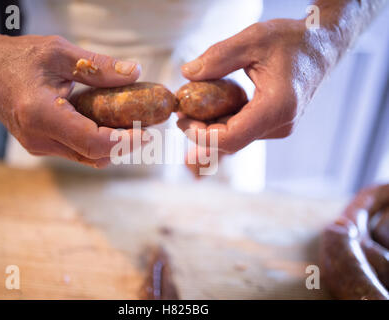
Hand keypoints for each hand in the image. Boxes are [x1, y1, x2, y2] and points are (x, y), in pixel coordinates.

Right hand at [0, 34, 141, 167]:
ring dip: (112, 145)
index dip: (125, 142)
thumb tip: (134, 73)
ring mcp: (38, 145)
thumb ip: (98, 67)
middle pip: (93, 155)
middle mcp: (38, 138)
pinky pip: (76, 151)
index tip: (147, 133)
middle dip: (124, 145)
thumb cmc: (17, 57)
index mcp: (40, 115)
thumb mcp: (60, 53)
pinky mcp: (40, 145)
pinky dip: (97, 142)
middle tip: (147, 125)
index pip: (92, 142)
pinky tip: (109, 123)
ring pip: (86, 157)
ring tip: (133, 123)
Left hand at [178, 19, 329, 154]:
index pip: (231, 138)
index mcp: (277, 107)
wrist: (322, 45)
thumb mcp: (252, 39)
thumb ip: (218, 57)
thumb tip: (187, 74)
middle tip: (182, 111)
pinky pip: (243, 130)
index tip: (182, 119)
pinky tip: (212, 106)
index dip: (201, 135)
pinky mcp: (275, 124)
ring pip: (235, 137)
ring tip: (193, 106)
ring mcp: (279, 127)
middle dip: (201, 130)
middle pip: (230, 141)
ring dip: (211, 126)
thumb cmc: (293, 39)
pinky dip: (224, 121)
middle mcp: (280, 124)